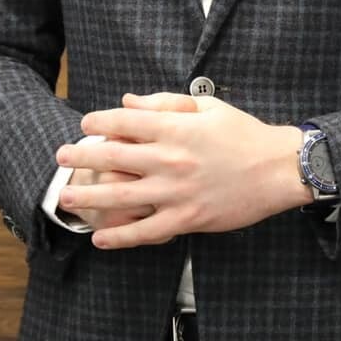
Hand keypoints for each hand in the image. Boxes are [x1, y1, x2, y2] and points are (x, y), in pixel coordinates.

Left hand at [54, 92, 310, 248]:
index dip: (99, 122)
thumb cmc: (244, 134)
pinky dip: (121, 237)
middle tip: (61, 157)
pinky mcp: (187, 219)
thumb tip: (127, 101)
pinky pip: (146, 232)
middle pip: (113, 158)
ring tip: (67, 198)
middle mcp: (171, 159)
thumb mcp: (207, 107)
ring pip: (121, 198)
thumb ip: (165, 102)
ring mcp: (177, 192)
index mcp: (176, 128)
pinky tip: (101, 239)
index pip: (125, 121)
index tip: (85, 124)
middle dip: (82, 157)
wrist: (279, 169)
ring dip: (89, 198)